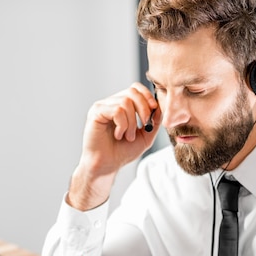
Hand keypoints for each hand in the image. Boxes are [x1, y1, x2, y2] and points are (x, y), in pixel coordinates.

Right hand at [68, 83, 160, 209]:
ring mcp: (102, 106)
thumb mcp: (145, 137)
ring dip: (132, 122)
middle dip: (144, 108)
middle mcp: (111, 103)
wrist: (106, 166)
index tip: (154, 109)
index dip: (147, 96)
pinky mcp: (96, 112)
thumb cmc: (122, 152)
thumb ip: (154, 122)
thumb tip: (160, 106)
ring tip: (128, 136)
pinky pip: (116, 110)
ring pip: (125, 102)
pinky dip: (123, 124)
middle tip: (145, 124)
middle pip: (132, 91)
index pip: (135, 89)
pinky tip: (119, 135)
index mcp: (121, 106)